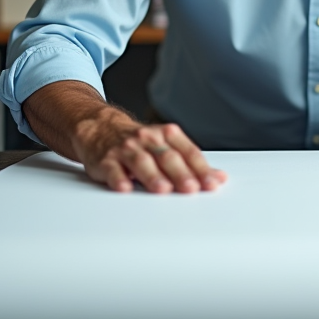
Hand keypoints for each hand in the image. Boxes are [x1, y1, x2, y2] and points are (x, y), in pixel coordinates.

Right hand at [72, 108, 226, 194]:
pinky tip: (125, 187)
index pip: (187, 152)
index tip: (211, 184)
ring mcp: (126, 148)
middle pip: (167, 157)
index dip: (200, 168)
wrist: (100, 128)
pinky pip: (112, 168)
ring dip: (153, 176)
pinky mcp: (105, 160)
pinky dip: (118, 178)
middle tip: (191, 188)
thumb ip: (191, 162)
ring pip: (141, 161)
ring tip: (163, 190)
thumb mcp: (167, 145)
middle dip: (180, 173)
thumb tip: (218, 177)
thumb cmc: (140, 142)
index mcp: (166, 135)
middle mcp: (147, 139)